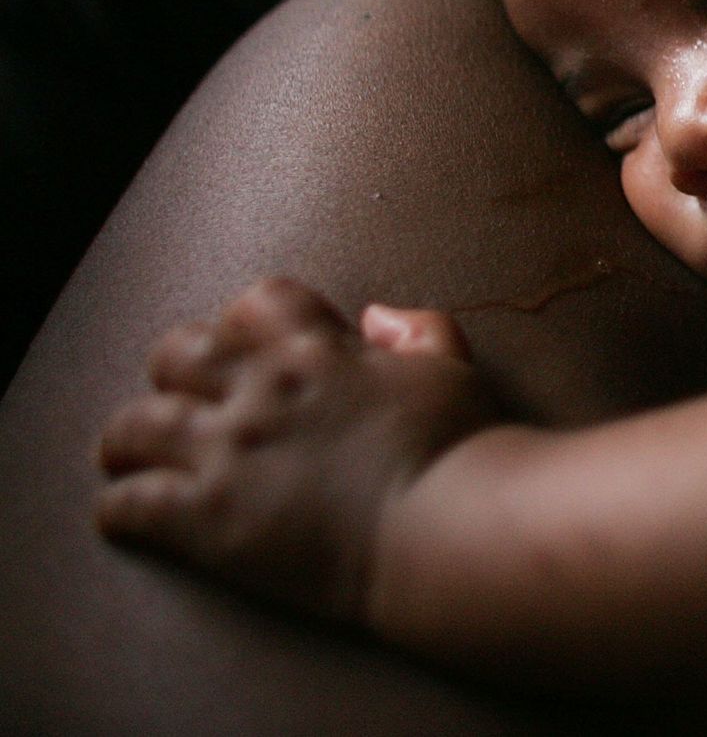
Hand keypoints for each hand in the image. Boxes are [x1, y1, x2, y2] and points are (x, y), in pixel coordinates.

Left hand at [95, 277, 496, 624]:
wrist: (448, 529)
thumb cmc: (460, 450)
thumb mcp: (451, 369)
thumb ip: (417, 331)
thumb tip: (378, 316)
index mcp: (318, 351)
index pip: (256, 303)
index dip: (249, 323)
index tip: (255, 348)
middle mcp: (262, 391)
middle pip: (177, 352)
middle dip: (178, 371)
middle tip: (189, 398)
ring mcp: (229, 454)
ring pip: (134, 425)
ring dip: (130, 438)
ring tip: (131, 454)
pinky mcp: (208, 521)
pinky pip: (129, 505)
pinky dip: (121, 509)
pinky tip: (130, 516)